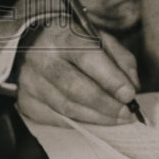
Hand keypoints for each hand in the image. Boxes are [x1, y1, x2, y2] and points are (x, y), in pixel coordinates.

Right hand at [16, 22, 139, 125]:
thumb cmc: (74, 41)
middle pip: (76, 88)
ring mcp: (31, 82)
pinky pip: (57, 118)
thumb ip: (120, 59)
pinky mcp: (26, 101)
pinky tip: (96, 120)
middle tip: (127, 113)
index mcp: (62, 37)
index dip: (111, 79)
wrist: (33, 43)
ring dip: (97, 117)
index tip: (130, 95)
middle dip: (106, 105)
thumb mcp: (100, 38)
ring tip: (118, 118)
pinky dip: (81, 122)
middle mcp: (42, 59)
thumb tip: (132, 87)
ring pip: (67, 108)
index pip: (88, 58)